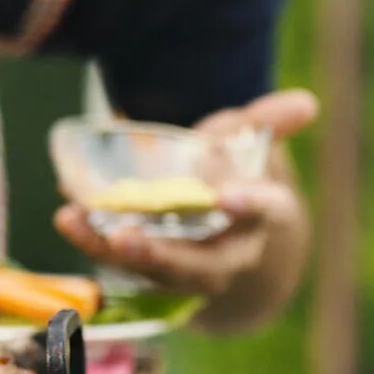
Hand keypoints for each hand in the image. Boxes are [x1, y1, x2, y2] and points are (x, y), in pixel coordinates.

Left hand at [53, 89, 317, 301]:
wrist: (234, 239)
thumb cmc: (241, 181)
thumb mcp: (254, 148)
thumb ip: (268, 123)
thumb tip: (305, 102)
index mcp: (263, 218)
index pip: (264, 212)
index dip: (249, 204)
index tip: (228, 195)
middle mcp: (228, 253)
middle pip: (199, 266)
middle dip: (163, 255)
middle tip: (126, 237)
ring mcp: (189, 269)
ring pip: (153, 271)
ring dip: (110, 250)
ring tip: (73, 221)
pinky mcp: (153, 270)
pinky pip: (123, 262)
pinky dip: (94, 240)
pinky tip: (67, 217)